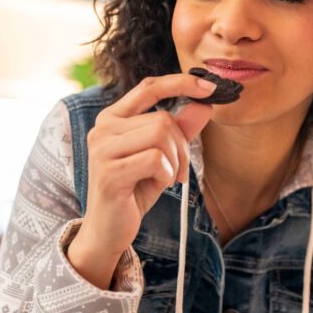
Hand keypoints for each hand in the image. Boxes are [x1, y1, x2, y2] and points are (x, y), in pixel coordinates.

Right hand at [67, 73, 215, 286]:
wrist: (109, 230)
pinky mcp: (109, 171)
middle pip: (163, 119)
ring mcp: (102, 149)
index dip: (181, 82)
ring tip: (167, 178)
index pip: (149, 87)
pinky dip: (167, 174)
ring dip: (175, 161)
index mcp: (113, 118)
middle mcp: (103, 128)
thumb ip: (181, 130)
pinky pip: (156, 159)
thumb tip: (204, 105)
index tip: (210, 86)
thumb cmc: (134, 190)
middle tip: (179, 171)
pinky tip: (158, 186)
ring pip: (161, 135)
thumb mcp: (162, 157)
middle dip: (182, 147)